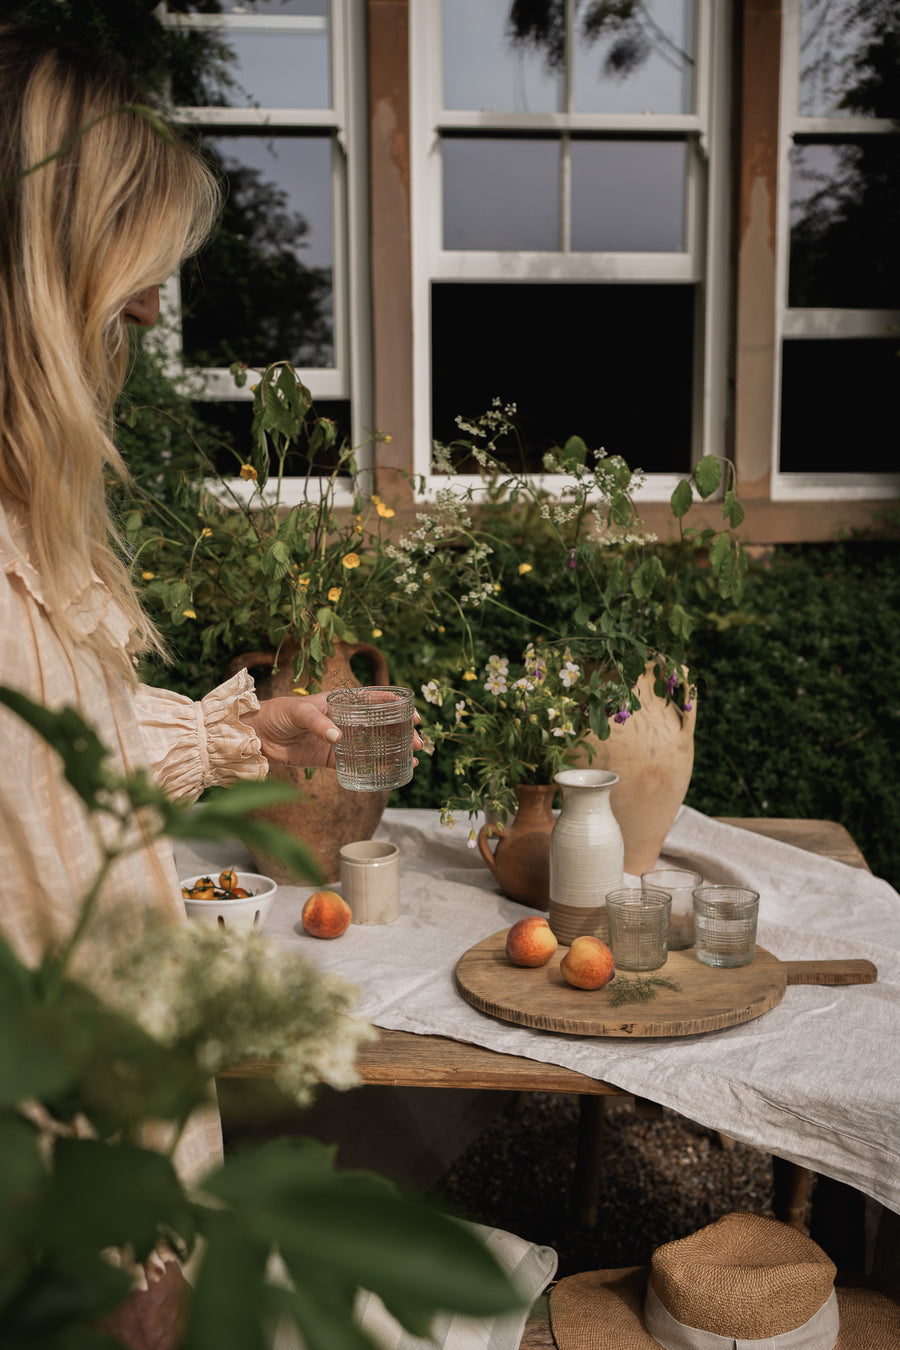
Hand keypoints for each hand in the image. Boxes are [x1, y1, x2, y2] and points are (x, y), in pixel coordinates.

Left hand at [242, 695, 422, 769]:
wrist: (257, 735)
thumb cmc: (278, 713)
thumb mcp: (298, 711)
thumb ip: (317, 723)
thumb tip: (337, 737)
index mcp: (340, 702)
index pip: (374, 700)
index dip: (396, 705)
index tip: (413, 713)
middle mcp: (344, 720)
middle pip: (380, 724)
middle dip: (401, 732)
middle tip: (418, 743)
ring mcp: (338, 740)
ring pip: (372, 745)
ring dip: (392, 751)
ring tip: (412, 760)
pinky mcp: (329, 758)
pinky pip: (355, 764)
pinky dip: (372, 769)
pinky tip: (388, 773)